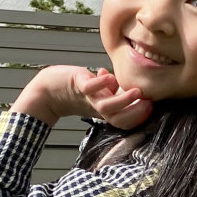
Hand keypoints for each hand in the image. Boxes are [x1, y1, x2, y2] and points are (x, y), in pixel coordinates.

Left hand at [12, 65, 150, 129]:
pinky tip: (109, 76)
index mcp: (101, 110)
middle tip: (148, 103)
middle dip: (134, 112)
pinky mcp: (77, 84)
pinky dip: (100, 83)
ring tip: (137, 93)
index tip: (150, 106)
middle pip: (117, 118)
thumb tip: (117, 83)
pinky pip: (89, 87)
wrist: (45, 91)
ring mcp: (86, 96)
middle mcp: (95, 106)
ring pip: (105, 106)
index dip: (137, 116)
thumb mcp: (94, 92)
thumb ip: (108, 90)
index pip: (122, 120)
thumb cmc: (71, 91)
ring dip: (122, 101)